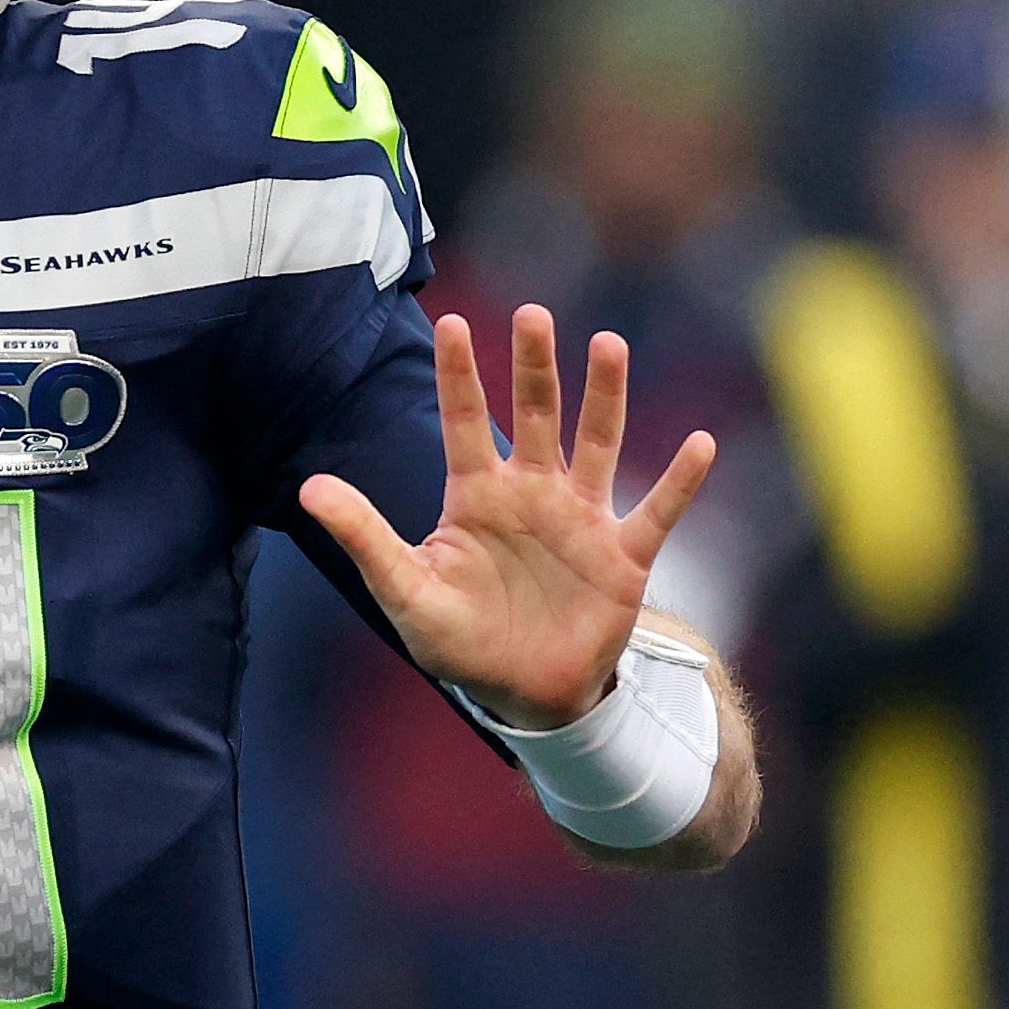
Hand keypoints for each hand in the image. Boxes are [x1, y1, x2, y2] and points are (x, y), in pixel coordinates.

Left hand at [300, 304, 714, 728]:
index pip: (463, 421)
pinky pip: (658, 510)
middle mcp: (531, 493)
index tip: (451, 322)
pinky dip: (680, 480)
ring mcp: (581, 519)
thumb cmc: (462, 641)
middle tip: (534, 314)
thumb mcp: (406, 592)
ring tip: (608, 345)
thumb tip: (307, 489)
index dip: (459, 374)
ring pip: (596, 443)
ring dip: (603, 396)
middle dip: (533, 366)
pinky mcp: (624, 555)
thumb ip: (365, 537)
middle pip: (533, 415)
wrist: (527, 694)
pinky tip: (700, 444)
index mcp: (476, 496)